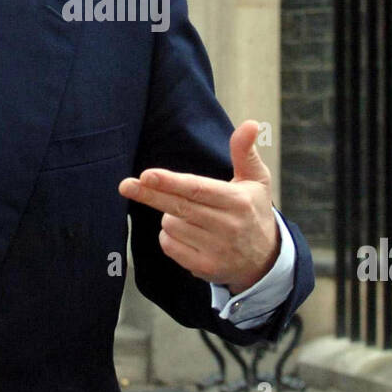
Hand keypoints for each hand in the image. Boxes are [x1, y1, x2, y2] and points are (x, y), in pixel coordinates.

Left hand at [118, 120, 278, 294]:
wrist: (265, 260)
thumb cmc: (253, 211)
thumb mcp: (256, 179)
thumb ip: (245, 151)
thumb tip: (251, 123)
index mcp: (237, 201)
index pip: (198, 189)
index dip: (171, 182)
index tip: (147, 175)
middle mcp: (227, 227)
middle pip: (179, 208)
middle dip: (150, 195)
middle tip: (126, 185)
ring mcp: (216, 250)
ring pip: (171, 226)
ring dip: (170, 216)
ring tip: (190, 215)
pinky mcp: (205, 268)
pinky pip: (170, 246)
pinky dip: (169, 236)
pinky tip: (186, 233)